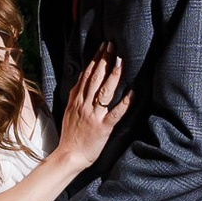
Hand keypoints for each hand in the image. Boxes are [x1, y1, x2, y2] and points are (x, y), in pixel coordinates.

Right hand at [54, 51, 129, 170]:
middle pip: (95, 78)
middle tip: (113, 46)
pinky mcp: (103, 128)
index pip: (86, 74)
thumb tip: (82, 79)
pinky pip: (115, 114)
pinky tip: (132, 93)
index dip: (95, 59)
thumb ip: (76, 95)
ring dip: (113, 75)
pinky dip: (124, 103)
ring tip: (121, 61)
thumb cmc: (71, 134)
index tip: (103, 46)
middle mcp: (84, 105)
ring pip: (104, 92)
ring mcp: (93, 116)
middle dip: (104, 60)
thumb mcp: (69, 110)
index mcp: (76, 100)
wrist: (69, 155)